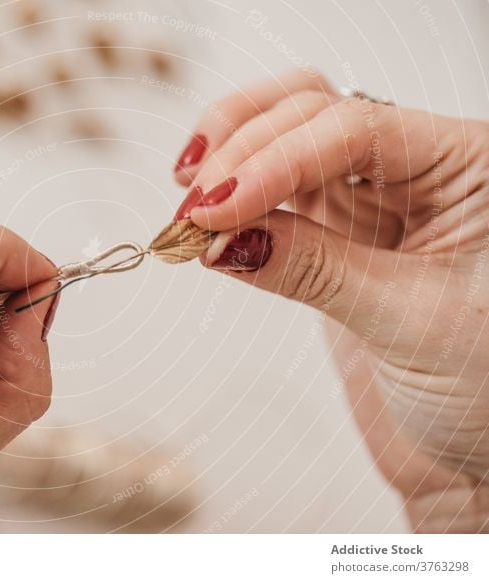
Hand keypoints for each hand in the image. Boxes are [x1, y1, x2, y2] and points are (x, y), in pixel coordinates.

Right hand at [174, 68, 488, 531]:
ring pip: (288, 127)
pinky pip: (274, 185)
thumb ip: (314, 268)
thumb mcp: (408, 321)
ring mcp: (370, 193)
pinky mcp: (332, 226)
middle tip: (193, 212)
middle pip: (313, 111)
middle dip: (243, 154)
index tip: (218, 210)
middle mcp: (419, 164)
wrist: (479, 441)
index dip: (276, 162)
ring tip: (185, 191)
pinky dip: (233, 191)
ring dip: (229, 149)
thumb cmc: (486, 386)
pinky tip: (205, 211)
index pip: (356, 128)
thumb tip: (222, 239)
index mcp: (469, 166)